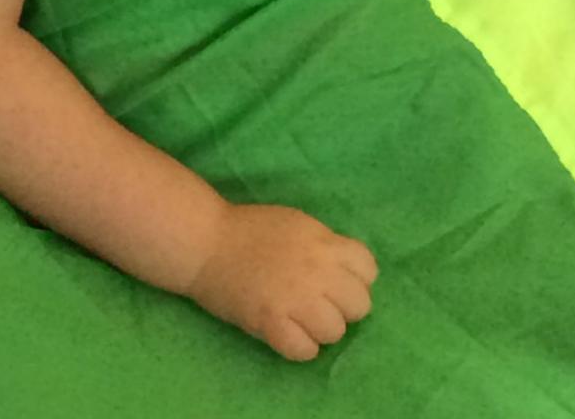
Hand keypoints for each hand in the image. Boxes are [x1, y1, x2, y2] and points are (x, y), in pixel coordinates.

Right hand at [184, 202, 377, 360]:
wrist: (206, 242)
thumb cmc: (251, 230)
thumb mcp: (298, 224)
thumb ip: (324, 245)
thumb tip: (345, 270)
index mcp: (323, 242)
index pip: (368, 269)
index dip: (357, 278)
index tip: (338, 281)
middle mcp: (316, 270)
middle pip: (359, 304)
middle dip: (344, 307)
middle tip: (321, 304)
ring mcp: (294, 298)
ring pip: (335, 331)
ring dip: (322, 329)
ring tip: (303, 320)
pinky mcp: (271, 323)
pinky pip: (305, 350)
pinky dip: (301, 347)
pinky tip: (289, 334)